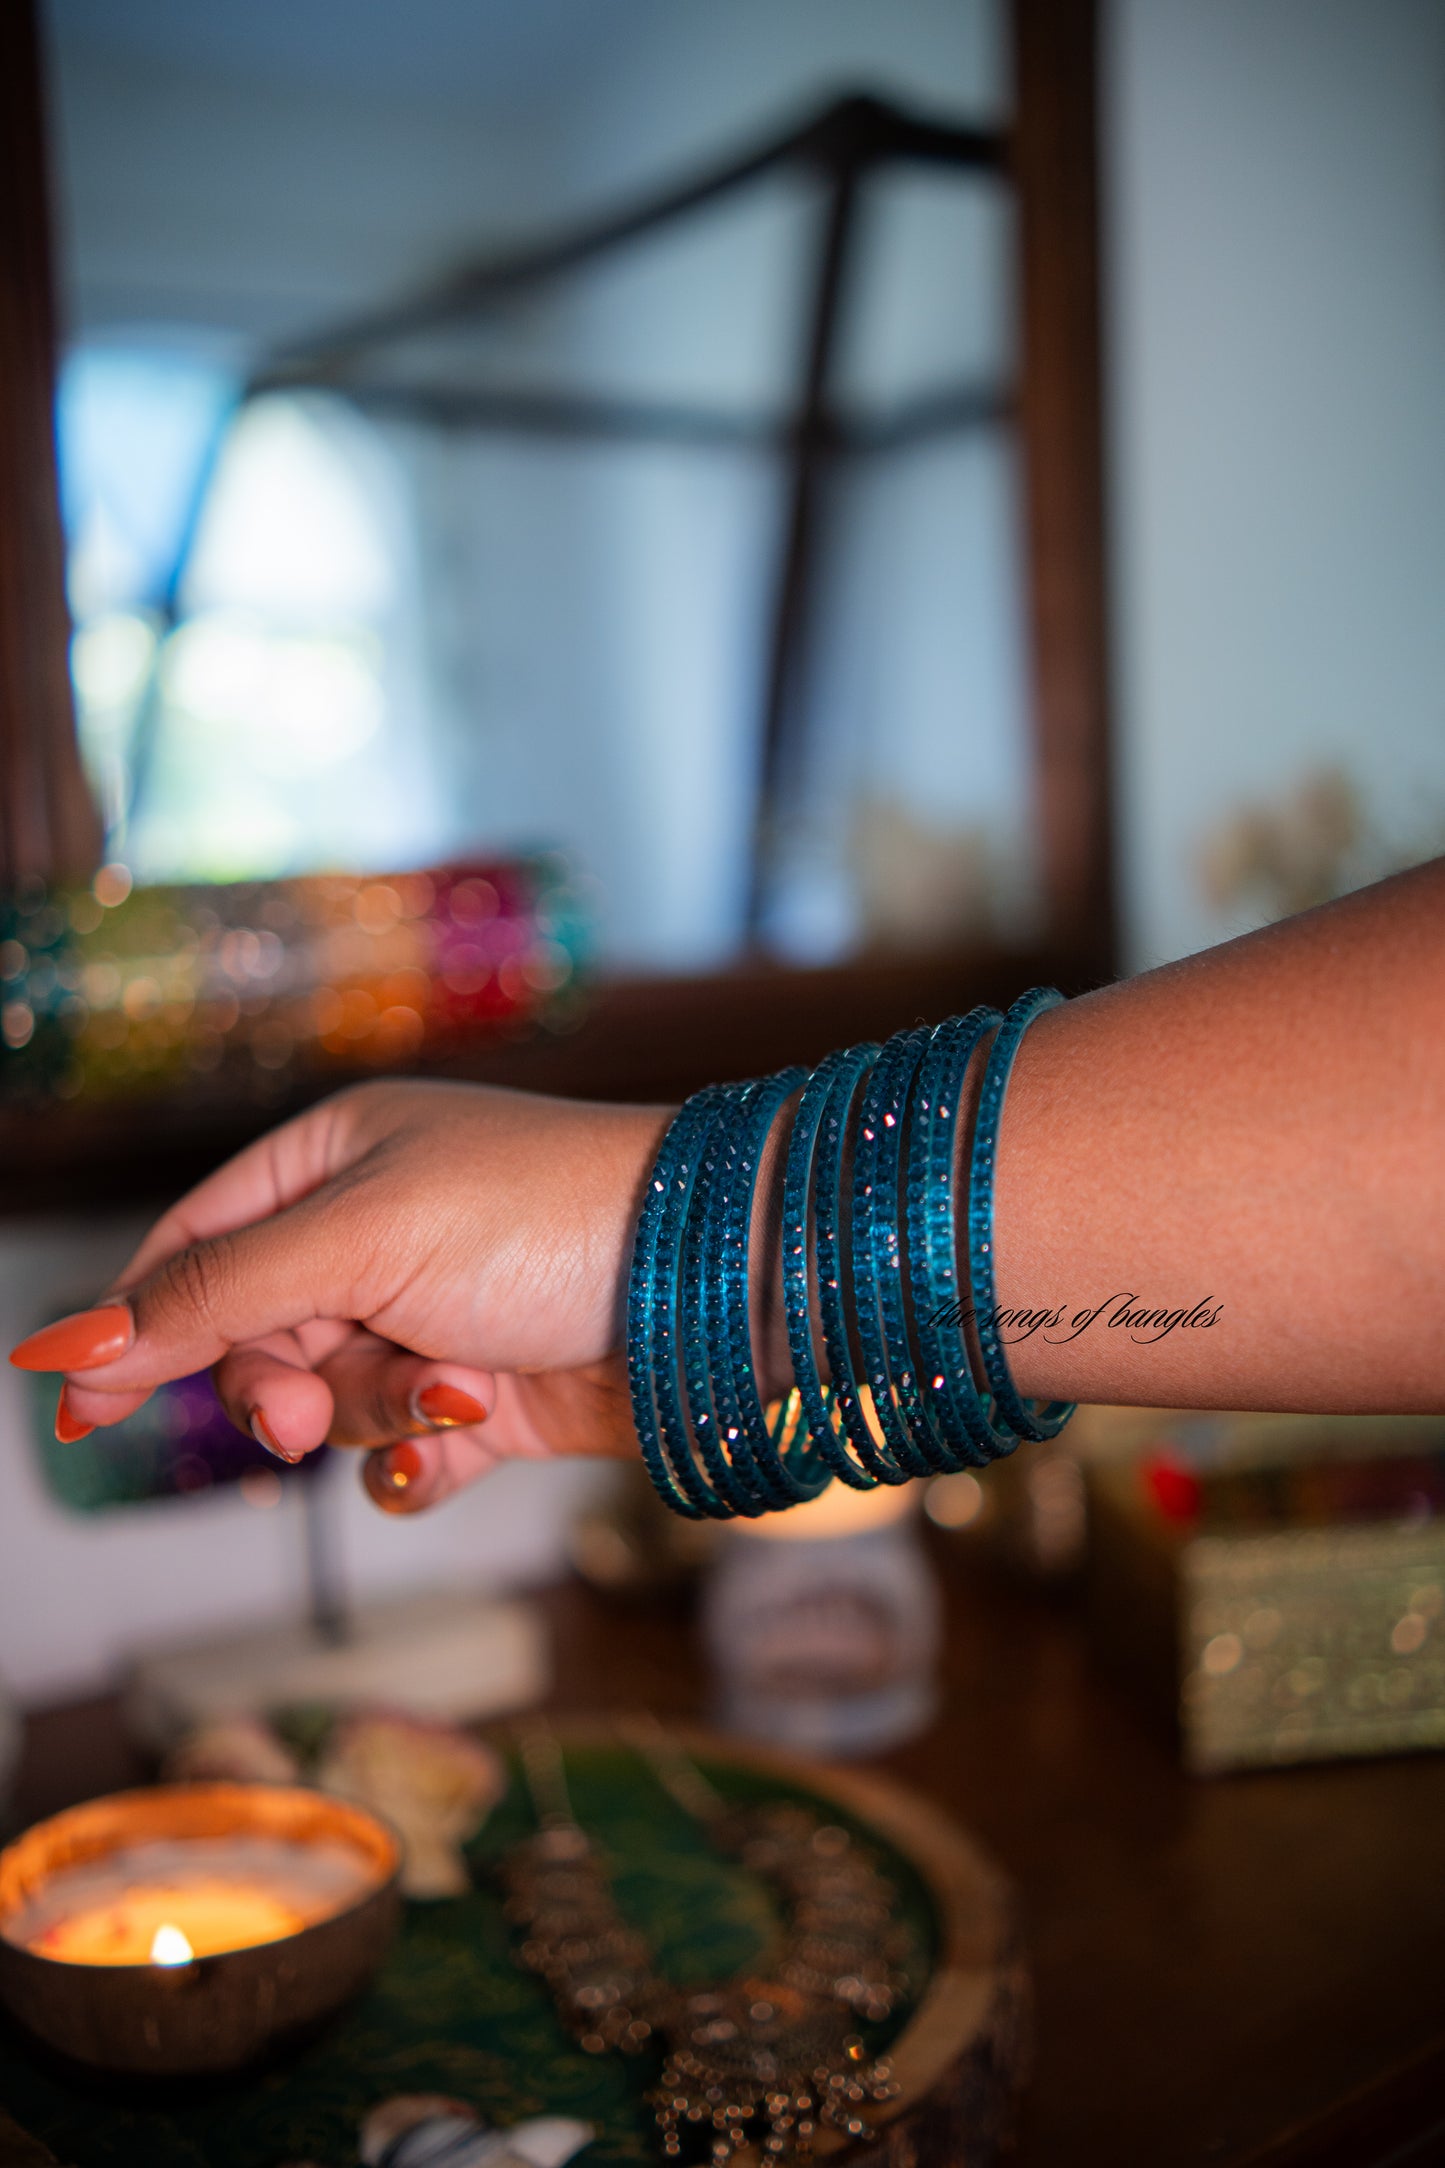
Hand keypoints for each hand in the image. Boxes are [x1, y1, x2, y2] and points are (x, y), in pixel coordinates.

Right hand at [10, 1081, 672, 1514]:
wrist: (710, 1284)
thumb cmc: (547, 1218)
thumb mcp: (361, 1239)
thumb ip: (218, 1295)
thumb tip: (79, 1339)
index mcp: (337, 1160)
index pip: (197, 1245)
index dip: (141, 1324)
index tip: (82, 1404)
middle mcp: (378, 1233)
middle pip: (258, 1339)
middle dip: (284, 1383)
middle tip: (303, 1414)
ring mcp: (433, 1315)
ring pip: (332, 1402)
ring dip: (376, 1413)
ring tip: (450, 1393)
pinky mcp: (485, 1392)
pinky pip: (399, 1451)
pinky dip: (416, 1460)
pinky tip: (455, 1443)